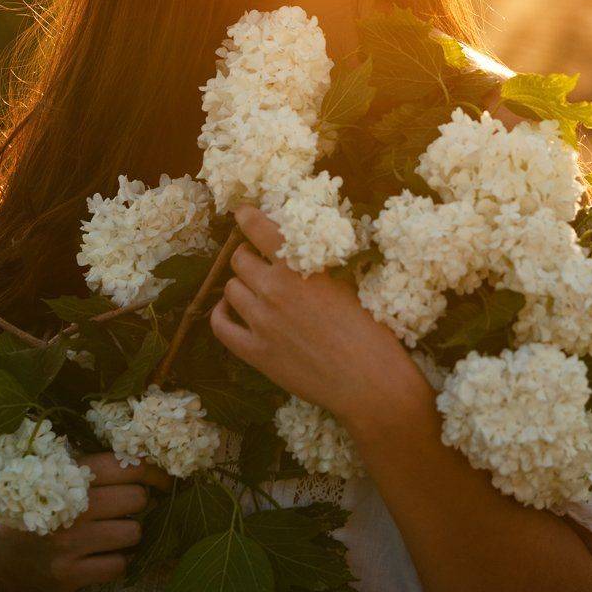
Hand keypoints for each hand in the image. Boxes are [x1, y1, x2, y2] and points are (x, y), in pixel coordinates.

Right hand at [0, 452, 172, 591]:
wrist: (9, 557)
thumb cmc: (48, 507)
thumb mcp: (63, 477)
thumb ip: (101, 467)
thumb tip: (155, 462)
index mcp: (71, 475)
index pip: (127, 466)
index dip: (154, 472)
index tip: (165, 480)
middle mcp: (70, 507)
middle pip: (137, 499)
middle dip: (139, 503)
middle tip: (128, 507)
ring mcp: (68, 544)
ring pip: (132, 533)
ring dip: (130, 533)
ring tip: (114, 531)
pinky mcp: (68, 575)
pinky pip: (118, 566)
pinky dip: (118, 561)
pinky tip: (104, 554)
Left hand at [208, 203, 419, 423]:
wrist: (369, 380)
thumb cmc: (369, 328)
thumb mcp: (345, 281)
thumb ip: (315, 263)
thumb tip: (295, 248)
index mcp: (297, 266)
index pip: (258, 228)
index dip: (246, 216)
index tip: (242, 212)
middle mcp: (273, 289)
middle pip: (239, 259)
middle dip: (247, 255)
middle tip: (259, 261)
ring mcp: (261, 323)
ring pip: (230, 289)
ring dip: (240, 284)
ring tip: (254, 288)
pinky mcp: (255, 353)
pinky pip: (221, 326)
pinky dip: (222, 314)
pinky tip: (232, 310)